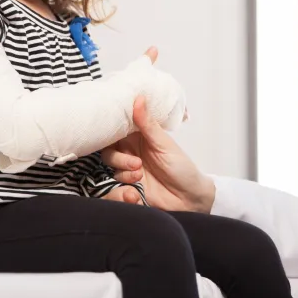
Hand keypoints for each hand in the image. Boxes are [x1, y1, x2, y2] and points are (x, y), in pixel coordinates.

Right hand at [103, 97, 214, 212]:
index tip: (107, 134)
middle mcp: (131, 154)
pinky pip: (114, 192)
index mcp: (139, 138)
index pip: (116, 131)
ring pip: (111, 171)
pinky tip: (135, 195)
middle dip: (118, 159)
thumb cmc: (182, 168)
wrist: (190, 199)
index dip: (109, 132)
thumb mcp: (164, 145)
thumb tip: (139, 98)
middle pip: (108, 152)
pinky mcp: (129, 190)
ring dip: (123, 176)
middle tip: (137, 165)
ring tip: (139, 179)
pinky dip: (121, 194)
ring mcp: (129, 173)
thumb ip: (148, 124)